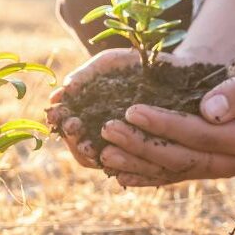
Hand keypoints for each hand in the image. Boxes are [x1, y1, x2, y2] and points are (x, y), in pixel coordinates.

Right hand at [46, 49, 190, 168]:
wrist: (178, 70)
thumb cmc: (137, 67)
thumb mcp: (109, 64)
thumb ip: (85, 76)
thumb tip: (61, 92)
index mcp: (90, 118)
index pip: (70, 129)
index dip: (61, 122)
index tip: (57, 114)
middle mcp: (105, 137)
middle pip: (82, 150)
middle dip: (73, 139)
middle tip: (73, 127)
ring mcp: (125, 149)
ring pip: (102, 161)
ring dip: (90, 155)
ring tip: (88, 144)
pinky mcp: (147, 156)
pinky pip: (131, 169)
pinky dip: (119, 165)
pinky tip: (109, 156)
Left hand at [100, 46, 234, 185]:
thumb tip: (210, 111)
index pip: (202, 135)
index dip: (166, 124)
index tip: (132, 110)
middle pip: (184, 158)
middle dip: (143, 145)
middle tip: (107, 130)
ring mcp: (224, 170)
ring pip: (175, 171)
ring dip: (137, 164)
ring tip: (104, 154)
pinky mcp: (209, 170)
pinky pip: (174, 176)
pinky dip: (147, 175)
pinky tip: (119, 175)